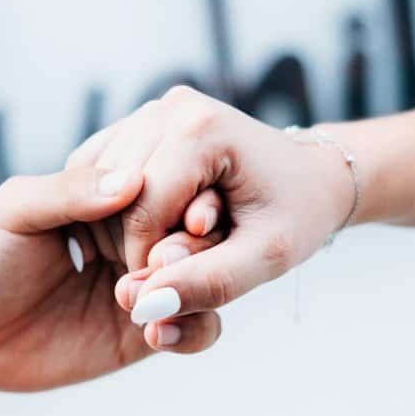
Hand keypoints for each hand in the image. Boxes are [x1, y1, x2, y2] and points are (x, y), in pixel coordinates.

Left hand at [0, 165, 224, 391]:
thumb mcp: (15, 212)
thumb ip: (69, 192)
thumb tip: (131, 179)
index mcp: (108, 196)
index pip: (168, 183)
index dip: (184, 194)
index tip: (187, 212)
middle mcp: (136, 236)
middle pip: (197, 231)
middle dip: (193, 246)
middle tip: (165, 262)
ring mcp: (146, 285)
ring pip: (207, 279)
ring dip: (195, 288)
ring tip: (151, 300)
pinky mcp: (145, 332)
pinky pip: (196, 330)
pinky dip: (191, 332)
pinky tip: (155, 335)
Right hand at [68, 86, 355, 329]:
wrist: (312, 176)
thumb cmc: (296, 215)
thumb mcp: (266, 258)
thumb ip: (209, 284)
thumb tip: (146, 307)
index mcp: (200, 130)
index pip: (141, 212)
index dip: (149, 263)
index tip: (177, 285)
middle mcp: (170, 107)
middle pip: (118, 199)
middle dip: (139, 245)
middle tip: (181, 265)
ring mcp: (154, 110)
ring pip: (103, 188)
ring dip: (127, 229)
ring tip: (177, 242)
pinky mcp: (142, 122)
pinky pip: (102, 176)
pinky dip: (117, 210)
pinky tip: (158, 224)